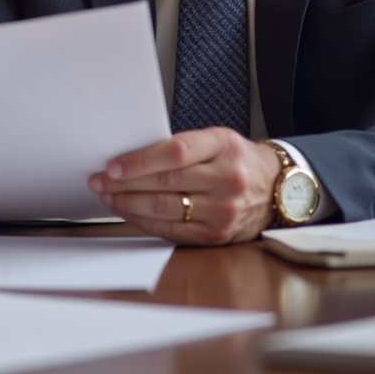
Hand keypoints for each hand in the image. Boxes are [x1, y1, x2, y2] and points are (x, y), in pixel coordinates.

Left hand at [87, 128, 281, 244]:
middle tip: (98, 181)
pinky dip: (145, 222)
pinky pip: (173, 230)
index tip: (112, 166)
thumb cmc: (237, 159)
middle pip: (165, 183)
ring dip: (128, 204)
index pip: (174, 153)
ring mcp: (224, 211)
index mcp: (222, 147)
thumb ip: (180, 146)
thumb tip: (130, 157)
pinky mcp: (218, 235)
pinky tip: (128, 213)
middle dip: (123, 184)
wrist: (276, 188)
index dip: (139, 161)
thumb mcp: (216, 139)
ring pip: (165, 209)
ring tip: (107, 197)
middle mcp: (226, 180)